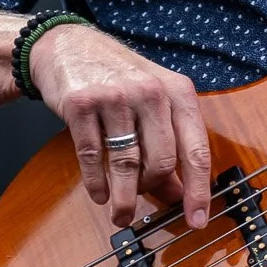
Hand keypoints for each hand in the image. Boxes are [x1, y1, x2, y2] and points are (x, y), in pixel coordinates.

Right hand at [28, 24, 212, 228]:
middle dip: (153, 191)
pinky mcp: (81, 104)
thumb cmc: (119, 79)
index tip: (197, 220)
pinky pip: (92, 157)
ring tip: (122, 216)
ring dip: (125, 199)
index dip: (198, 190)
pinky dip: (97, 184)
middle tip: (143, 202)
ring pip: (127, 164)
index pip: (196, 150)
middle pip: (162, 161)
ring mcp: (115, 97)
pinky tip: (100, 194)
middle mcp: (151, 92)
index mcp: (178, 91)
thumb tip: (179, 194)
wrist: (69, 46)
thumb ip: (169, 144)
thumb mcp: (153, 103)